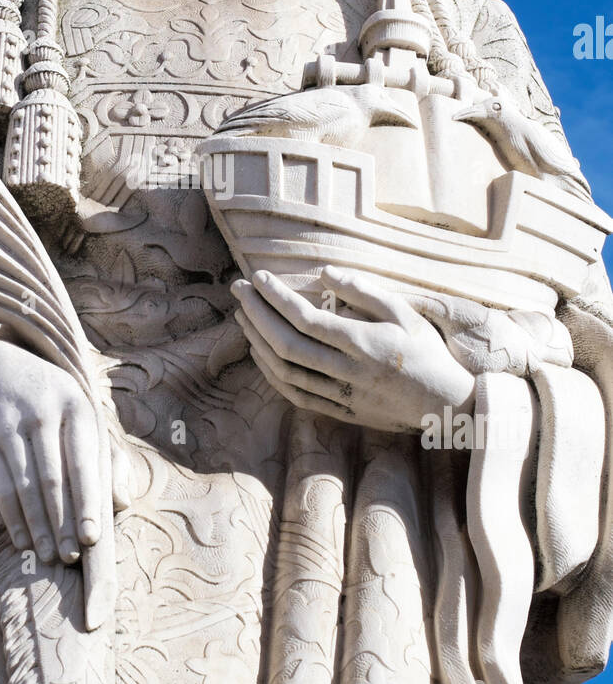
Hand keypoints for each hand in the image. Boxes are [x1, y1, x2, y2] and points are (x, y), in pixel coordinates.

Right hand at [0, 339, 104, 563]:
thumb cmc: (53, 404)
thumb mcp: (85, 417)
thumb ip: (110, 458)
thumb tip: (123, 502)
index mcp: (77, 406)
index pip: (83, 461)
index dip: (87, 501)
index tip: (91, 537)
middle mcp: (43, 412)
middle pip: (53, 477)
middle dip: (62, 522)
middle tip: (70, 558)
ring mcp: (11, 424)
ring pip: (26, 484)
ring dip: (38, 525)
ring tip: (48, 557)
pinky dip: (11, 516)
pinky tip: (22, 540)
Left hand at [232, 266, 475, 434]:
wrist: (445, 405)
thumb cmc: (426, 351)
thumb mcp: (405, 312)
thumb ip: (365, 291)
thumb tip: (326, 271)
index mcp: (364, 343)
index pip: (306, 319)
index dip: (276, 297)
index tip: (258, 278)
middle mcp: (348, 371)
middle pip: (287, 344)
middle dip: (256, 314)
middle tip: (238, 290)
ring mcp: (342, 395)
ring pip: (286, 372)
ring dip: (258, 342)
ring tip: (243, 316)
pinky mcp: (340, 412)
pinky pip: (295, 395)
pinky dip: (272, 374)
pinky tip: (261, 353)